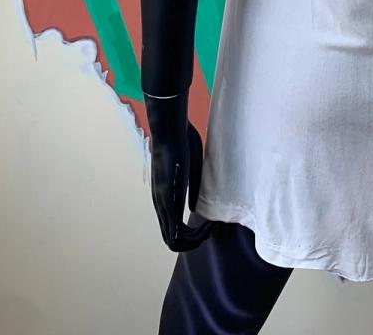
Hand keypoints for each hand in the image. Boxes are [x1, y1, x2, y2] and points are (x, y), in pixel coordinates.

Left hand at [144, 90, 217, 250]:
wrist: (170, 130)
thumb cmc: (181, 142)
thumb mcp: (191, 168)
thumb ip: (192, 188)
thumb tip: (193, 210)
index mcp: (165, 196)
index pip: (174, 228)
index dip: (193, 231)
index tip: (210, 221)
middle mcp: (160, 204)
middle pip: (172, 240)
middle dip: (195, 240)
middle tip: (212, 227)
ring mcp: (162, 205)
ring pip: (173, 242)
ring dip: (196, 241)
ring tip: (211, 227)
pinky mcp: (167, 202)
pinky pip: (175, 236)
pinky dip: (193, 238)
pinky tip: (208, 226)